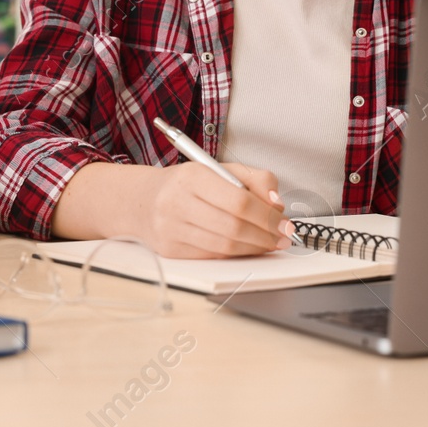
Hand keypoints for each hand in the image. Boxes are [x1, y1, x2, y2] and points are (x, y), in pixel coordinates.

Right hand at [139, 162, 290, 258]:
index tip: (285, 224)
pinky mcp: (170, 250)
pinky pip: (212, 256)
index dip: (268, 216)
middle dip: (265, 235)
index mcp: (192, 176)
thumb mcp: (220, 170)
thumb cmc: (188, 185)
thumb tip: (276, 205)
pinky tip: (248, 248)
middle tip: (283, 237)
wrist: (143, 201)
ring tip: (270, 243)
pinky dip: (236, 255)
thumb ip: (255, 180)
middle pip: (233, 227)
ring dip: (255, 248)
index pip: (239, 201)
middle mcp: (177, 202)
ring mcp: (171, 229)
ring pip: (224, 247)